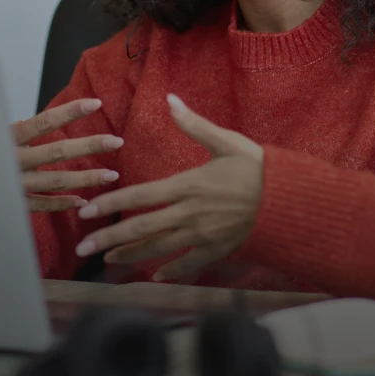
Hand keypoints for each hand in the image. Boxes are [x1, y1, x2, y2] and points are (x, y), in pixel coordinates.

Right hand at [12, 98, 122, 212]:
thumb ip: (15, 131)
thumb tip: (30, 122)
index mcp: (11, 138)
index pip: (45, 121)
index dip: (71, 112)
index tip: (95, 104)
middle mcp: (15, 160)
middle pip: (57, 152)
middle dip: (90, 146)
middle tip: (116, 141)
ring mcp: (16, 183)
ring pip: (56, 181)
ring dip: (86, 179)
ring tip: (111, 175)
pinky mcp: (16, 202)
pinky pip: (44, 204)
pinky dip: (63, 203)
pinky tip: (82, 201)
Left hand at [73, 94, 263, 280]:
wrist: (290, 199)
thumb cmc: (257, 167)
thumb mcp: (226, 141)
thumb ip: (193, 124)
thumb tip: (170, 99)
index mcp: (187, 184)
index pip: (139, 196)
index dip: (109, 205)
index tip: (86, 211)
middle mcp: (189, 213)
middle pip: (141, 228)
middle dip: (110, 239)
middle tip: (84, 248)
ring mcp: (203, 234)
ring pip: (159, 249)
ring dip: (131, 256)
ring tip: (109, 261)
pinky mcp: (218, 249)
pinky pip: (189, 264)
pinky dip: (171, 271)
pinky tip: (156, 276)